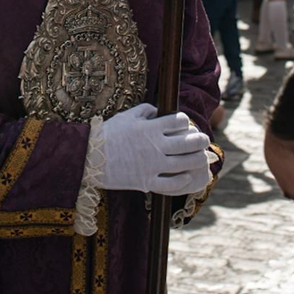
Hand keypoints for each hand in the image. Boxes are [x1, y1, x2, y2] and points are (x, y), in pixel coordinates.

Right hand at [96, 103, 211, 195]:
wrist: (90, 158)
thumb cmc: (107, 134)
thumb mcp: (126, 116)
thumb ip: (145, 110)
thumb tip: (159, 111)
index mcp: (150, 128)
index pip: (179, 121)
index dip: (186, 122)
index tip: (185, 124)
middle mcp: (155, 146)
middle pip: (188, 142)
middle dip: (201, 140)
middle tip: (204, 140)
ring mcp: (153, 165)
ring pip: (185, 163)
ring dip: (197, 159)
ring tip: (202, 157)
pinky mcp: (147, 181)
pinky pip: (171, 183)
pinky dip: (181, 180)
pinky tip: (185, 175)